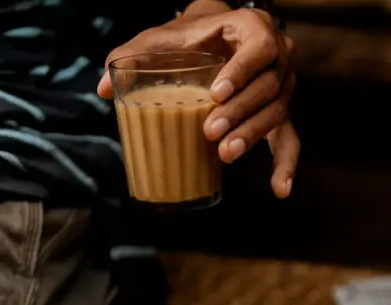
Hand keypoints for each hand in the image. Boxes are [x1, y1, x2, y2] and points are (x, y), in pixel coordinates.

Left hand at [98, 4, 298, 198]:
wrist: (217, 34)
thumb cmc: (190, 35)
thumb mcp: (163, 38)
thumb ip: (133, 54)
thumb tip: (101, 88)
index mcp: (253, 27)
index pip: (259, 49)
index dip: (242, 71)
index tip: (216, 93)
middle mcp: (278, 55)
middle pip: (268, 88)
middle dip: (240, 113)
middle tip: (210, 131)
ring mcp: (283, 86)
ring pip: (275, 114)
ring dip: (251, 136)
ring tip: (224, 155)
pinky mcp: (281, 111)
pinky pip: (289, 140)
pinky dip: (286, 166)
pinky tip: (280, 190)